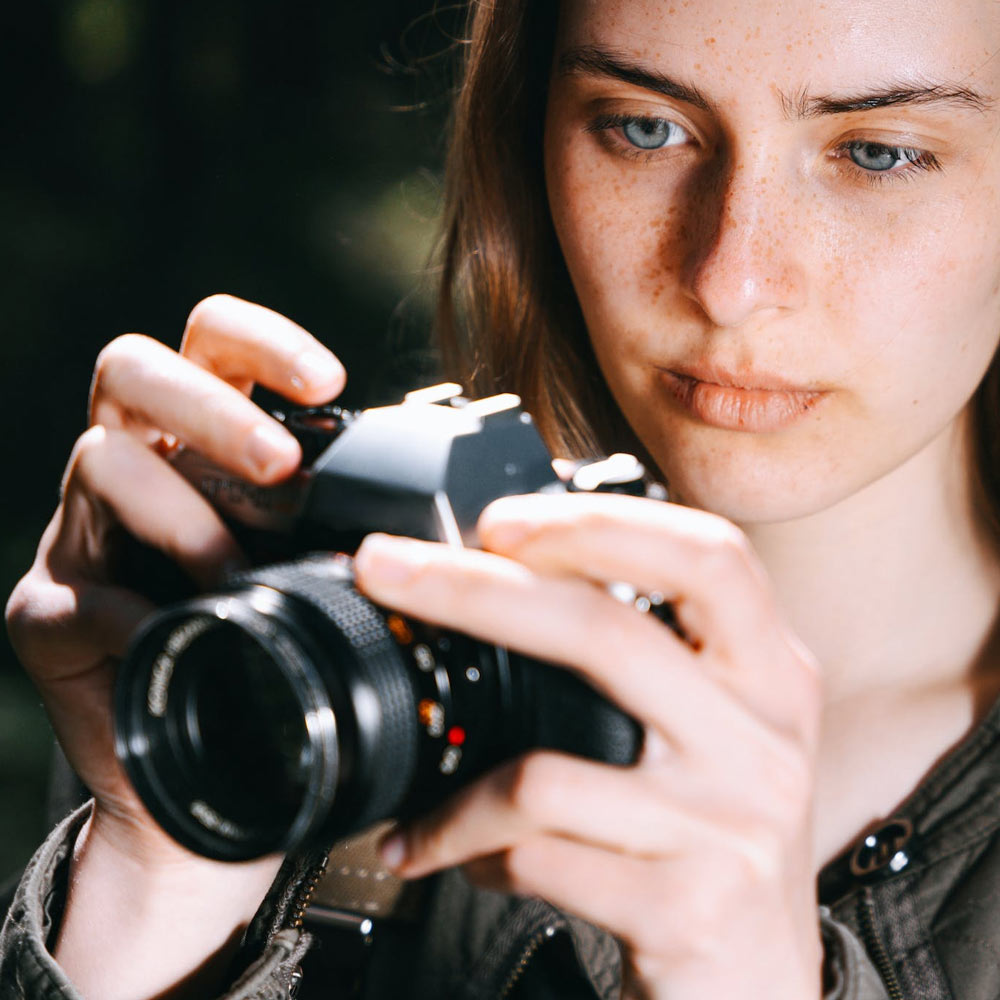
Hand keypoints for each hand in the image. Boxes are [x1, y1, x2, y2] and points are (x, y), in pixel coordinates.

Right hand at [5, 294, 345, 861]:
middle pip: (134, 370)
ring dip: (184, 516)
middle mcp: (134, 465)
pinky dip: (139, 613)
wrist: (214, 763)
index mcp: (200, 440)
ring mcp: (82, 530)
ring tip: (232, 573)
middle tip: (281, 468)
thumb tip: (426, 505)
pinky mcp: (48, 608)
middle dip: (213, 410)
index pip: (213, 343)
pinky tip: (179, 635)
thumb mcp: (314, 562)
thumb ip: (340, 521)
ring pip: (101, 461)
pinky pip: (80, 592)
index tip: (329, 382)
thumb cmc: (272, 638)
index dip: (263, 341)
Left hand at [354, 492, 822, 999]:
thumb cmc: (715, 842)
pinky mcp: (688, 903)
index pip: (705, 555)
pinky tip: (457, 857)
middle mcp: (763, 734)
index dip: (600, 523)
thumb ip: (645, 658)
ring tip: (412, 801)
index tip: (500, 521)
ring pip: (547, 763)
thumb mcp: (713, 733)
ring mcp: (730, 821)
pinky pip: (535, 853)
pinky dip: (470, 848)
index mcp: (768, 672)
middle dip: (474, 589)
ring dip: (451, 782)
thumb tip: (507, 584)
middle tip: (389, 569)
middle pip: (606, 632)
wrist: (758, 988)